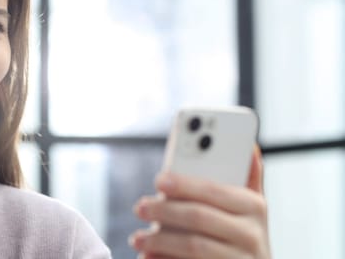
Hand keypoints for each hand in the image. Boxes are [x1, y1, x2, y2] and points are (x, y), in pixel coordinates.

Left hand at [129, 145, 270, 258]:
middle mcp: (251, 234)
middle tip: (140, 207)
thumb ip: (246, 177)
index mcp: (254, 206)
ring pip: (192, 246)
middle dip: (164, 211)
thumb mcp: (249, 206)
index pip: (213, 190)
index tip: (159, 180)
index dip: (184, 184)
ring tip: (138, 237)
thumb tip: (248, 145)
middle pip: (198, 217)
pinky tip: (148, 256)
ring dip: (159, 240)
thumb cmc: (242, 233)